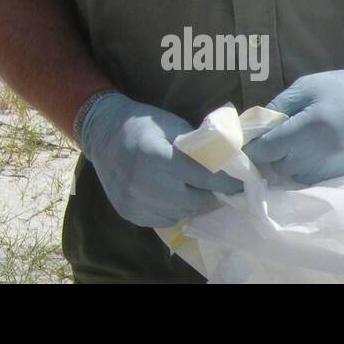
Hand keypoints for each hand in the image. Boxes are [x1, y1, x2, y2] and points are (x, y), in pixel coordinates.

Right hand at [80, 93, 242, 227]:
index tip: (241, 184)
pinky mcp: (129, 212)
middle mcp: (146, 184)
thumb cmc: (141, 123)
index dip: (226, 183)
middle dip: (210, 195)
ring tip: (193, 191)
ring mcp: (135, 201)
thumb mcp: (172, 125)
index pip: (203, 178)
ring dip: (192, 204)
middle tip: (216, 187)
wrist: (102, 132)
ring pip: (180, 214)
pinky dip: (173, 211)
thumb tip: (226, 164)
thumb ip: (197, 147)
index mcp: (158, 157)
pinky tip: (172, 196)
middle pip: (195, 201)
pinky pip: (162, 220)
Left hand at [244, 55, 343, 183]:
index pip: (270, 149)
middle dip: (275, 154)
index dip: (255, 148)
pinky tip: (317, 156)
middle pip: (282, 166)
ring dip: (293, 165)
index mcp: (313, 126)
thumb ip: (278, 107)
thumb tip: (256, 128)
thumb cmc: (343, 88)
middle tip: (279, 140)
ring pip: (299, 178)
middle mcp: (327, 152)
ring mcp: (342, 168)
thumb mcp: (306, 87)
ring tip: (301, 146)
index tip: (250, 144)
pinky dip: (312, 172)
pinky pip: (320, 182)